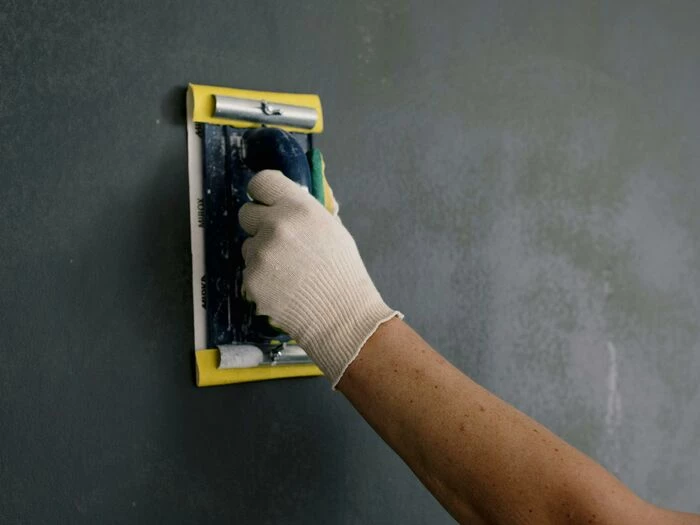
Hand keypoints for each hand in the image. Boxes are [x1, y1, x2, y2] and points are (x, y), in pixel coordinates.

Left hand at [239, 170, 399, 386]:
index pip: (262, 182)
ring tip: (289, 273)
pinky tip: (283, 289)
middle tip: (279, 242)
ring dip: (262, 255)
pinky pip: (249, 271)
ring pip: (248, 246)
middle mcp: (276, 225)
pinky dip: (262, 279)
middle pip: (246, 213)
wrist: (341, 315)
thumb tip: (286, 202)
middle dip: (259, 224)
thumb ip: (305, 212)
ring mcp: (261, 253)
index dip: (263, 193)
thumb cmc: (343, 272)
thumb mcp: (332, 229)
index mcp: (299, 207)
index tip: (266, 202)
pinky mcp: (251, 279)